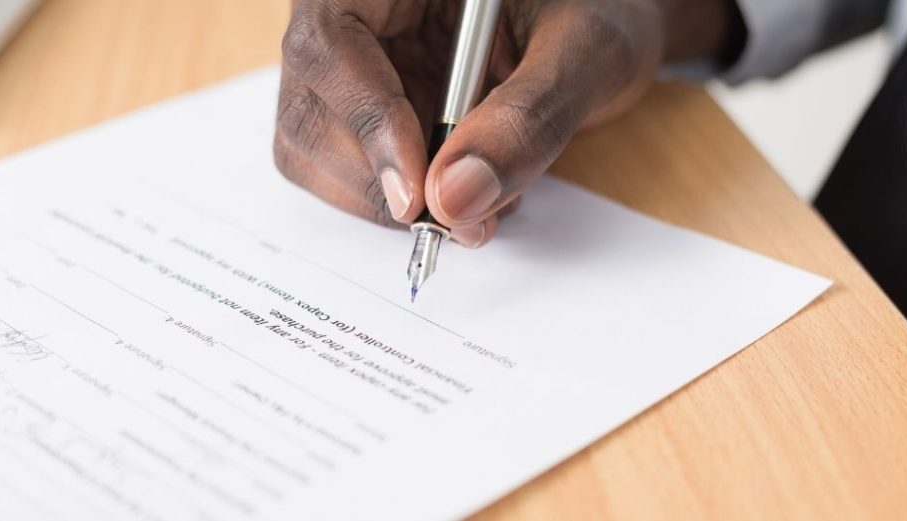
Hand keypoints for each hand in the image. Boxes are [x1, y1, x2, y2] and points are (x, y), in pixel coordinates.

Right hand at [274, 0, 739, 246]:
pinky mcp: (359, 110)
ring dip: (383, 200)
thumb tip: (455, 199)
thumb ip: (529, 119)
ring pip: (312, 147)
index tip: (416, 196)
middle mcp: (357, 13)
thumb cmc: (597, 13)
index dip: (366, 122)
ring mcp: (351, 66)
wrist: (596, 28)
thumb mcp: (588, 52)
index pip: (332, 41)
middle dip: (377, 180)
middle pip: (309, 105)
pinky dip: (395, 202)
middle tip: (458, 220)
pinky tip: (457, 188)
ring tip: (474, 202)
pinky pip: (344, 170)